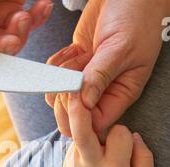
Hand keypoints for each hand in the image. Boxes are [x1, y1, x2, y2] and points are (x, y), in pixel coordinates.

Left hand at [46, 0, 166, 136]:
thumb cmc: (137, 17)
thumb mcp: (121, 48)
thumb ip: (100, 76)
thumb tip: (84, 104)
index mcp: (120, 94)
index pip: (95, 123)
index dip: (80, 117)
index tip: (75, 97)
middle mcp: (101, 91)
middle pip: (72, 116)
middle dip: (64, 101)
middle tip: (70, 78)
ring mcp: (85, 79)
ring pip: (58, 97)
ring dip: (59, 78)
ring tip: (77, 58)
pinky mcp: (74, 65)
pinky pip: (54, 75)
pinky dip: (56, 64)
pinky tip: (71, 51)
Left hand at [62, 94, 153, 166]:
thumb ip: (143, 157)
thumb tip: (132, 134)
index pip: (120, 134)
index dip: (124, 135)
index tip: (125, 145)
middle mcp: (89, 165)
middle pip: (82, 131)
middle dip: (78, 109)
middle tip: (74, 89)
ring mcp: (73, 164)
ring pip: (79, 134)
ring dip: (86, 127)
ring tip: (95, 141)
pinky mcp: (65, 163)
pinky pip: (75, 143)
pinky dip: (83, 140)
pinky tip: (90, 153)